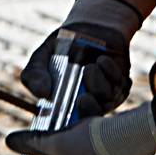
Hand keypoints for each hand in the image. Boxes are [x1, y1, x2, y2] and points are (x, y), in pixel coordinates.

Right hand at [21, 0, 141, 117]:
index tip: (63, 117)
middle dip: (88, 110)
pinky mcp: (121, 84)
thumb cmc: (62, 47)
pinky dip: (110, 71)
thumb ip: (34, 74)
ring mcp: (106, 95)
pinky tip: (102, 60)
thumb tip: (41, 94)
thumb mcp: (41, 58)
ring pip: (106, 99)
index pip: (68, 125)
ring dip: (98, 83)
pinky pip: (119, 83)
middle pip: (91, 117)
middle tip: (82, 99)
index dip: (69, 127)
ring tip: (89, 66)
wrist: (88, 27)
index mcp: (66, 104)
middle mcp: (87, 104)